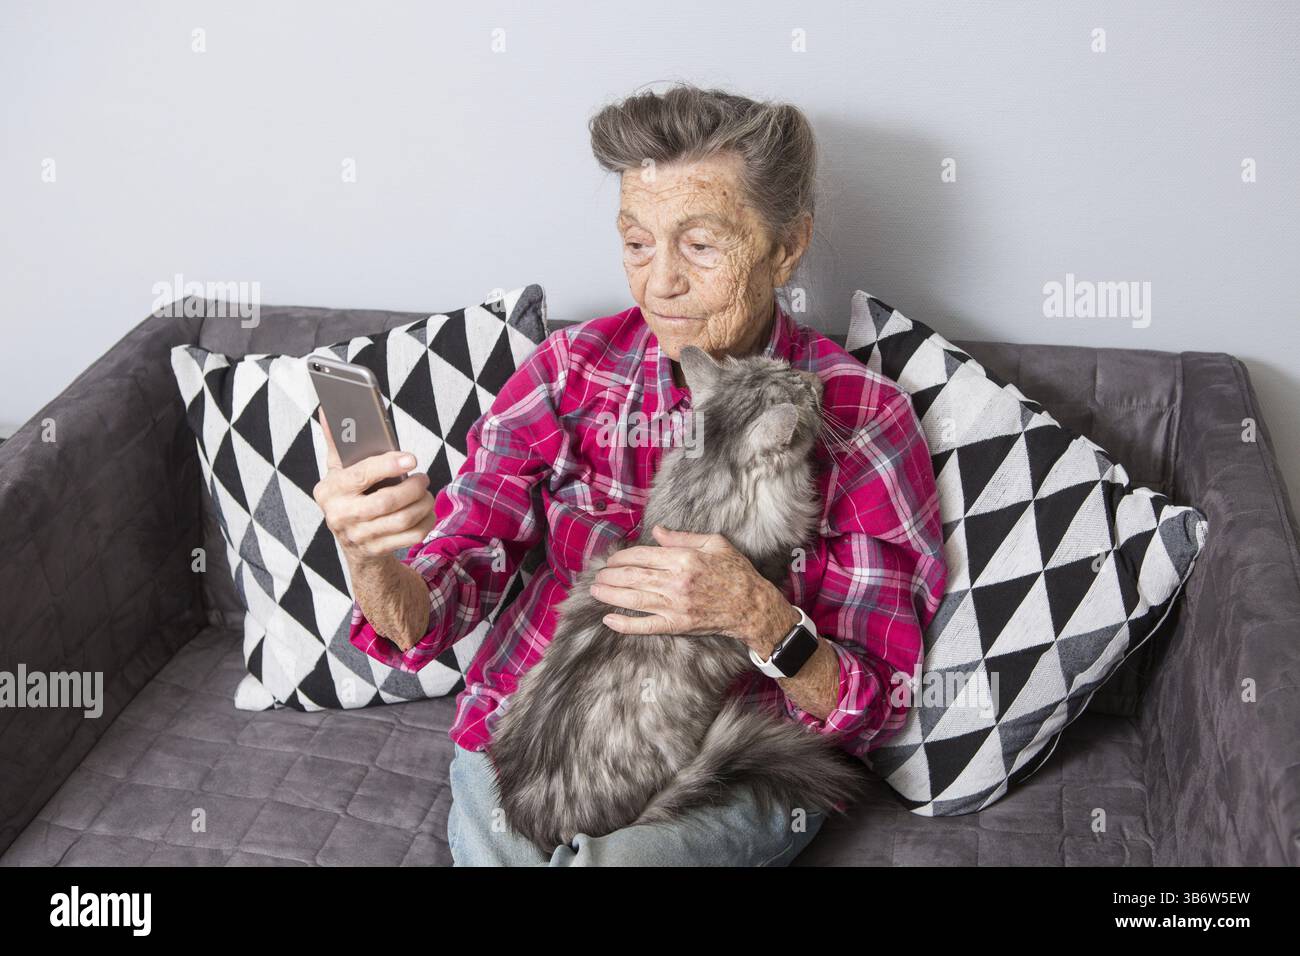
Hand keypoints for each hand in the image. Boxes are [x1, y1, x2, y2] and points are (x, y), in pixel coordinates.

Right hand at [312, 409, 437, 566]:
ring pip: (403, 520)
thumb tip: (328, 410)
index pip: (360, 476)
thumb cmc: (349, 494)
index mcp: (329, 490)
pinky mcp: (376, 550)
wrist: (350, 539)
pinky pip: (411, 536)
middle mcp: (340, 515)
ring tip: (425, 492)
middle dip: (412, 488)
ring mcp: (358, 536)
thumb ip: (337, 442)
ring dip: (423, 503)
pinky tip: (425, 511)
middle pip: (386, 502)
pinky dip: (426, 521)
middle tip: (423, 477)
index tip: (411, 458)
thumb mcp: (339, 470)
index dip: (388, 465)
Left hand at [590, 525, 798, 652]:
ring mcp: (675, 605)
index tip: (612, 559)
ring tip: (595, 591)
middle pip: (633, 576)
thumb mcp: (714, 543)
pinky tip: (609, 620)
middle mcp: (675, 582)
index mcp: (683, 559)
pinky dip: (625, 624)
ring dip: (610, 594)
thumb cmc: (735, 572)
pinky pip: (646, 625)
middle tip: (598, 575)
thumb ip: (682, 537)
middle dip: (611, 575)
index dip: (622, 557)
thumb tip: (656, 531)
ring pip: (634, 599)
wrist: (751, 606)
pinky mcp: (677, 624)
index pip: (642, 556)